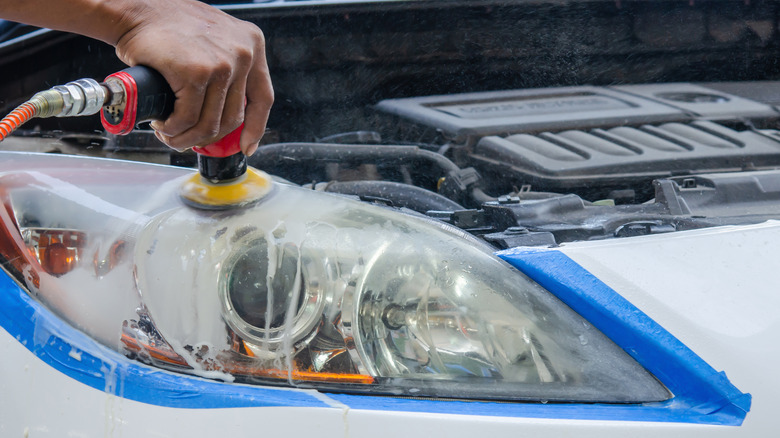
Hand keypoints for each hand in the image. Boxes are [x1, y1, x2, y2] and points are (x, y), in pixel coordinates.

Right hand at [113, 0, 272, 154]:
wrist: (137, 9)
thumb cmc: (169, 25)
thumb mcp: (216, 39)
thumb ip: (229, 67)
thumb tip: (228, 111)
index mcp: (252, 44)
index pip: (263, 98)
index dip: (255, 128)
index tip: (247, 146)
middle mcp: (243, 53)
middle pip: (233, 118)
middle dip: (206, 137)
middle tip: (184, 137)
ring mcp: (222, 65)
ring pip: (210, 124)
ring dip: (187, 137)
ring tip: (169, 132)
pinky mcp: (197, 73)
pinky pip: (188, 118)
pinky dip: (173, 128)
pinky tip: (162, 123)